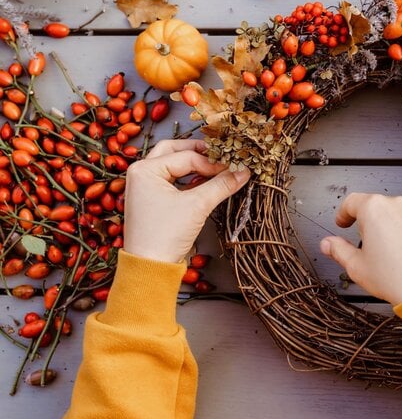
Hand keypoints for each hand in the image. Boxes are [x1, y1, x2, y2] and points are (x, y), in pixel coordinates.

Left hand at [123, 140, 250, 262]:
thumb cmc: (166, 234)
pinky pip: (172, 180)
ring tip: (215, 169)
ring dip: (194, 164)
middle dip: (198, 152)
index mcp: (145, 169)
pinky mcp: (151, 199)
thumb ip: (222, 185)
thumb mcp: (197, 206)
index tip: (233, 168)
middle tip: (220, 155)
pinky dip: (189, 179)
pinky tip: (206, 183)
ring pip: (173, 164)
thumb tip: (244, 171)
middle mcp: (141, 173)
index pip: (186, 157)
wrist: (149, 267)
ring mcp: (144, 186)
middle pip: (174, 151)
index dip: (212, 162)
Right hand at [320, 193, 401, 304]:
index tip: (343, 222)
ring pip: (400, 214)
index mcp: (374, 209)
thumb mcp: (356, 266)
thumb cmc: (393, 278)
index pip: (352, 202)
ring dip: (393, 226)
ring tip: (392, 252)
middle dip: (370, 222)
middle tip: (368, 244)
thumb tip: (327, 244)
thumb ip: (338, 250)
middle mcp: (398, 204)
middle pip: (377, 207)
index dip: (343, 213)